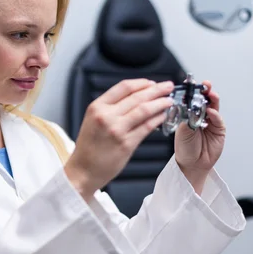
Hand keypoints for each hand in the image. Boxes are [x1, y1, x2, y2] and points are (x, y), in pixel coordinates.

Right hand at [65, 79, 174, 201]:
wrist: (83, 170)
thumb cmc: (89, 147)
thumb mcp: (92, 120)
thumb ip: (110, 108)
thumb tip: (135, 98)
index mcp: (97, 107)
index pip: (123, 87)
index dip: (141, 83)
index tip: (152, 83)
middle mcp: (106, 116)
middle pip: (136, 97)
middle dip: (156, 90)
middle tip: (167, 87)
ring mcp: (117, 130)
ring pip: (144, 110)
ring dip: (160, 103)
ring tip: (169, 100)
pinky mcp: (126, 144)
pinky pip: (146, 127)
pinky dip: (157, 119)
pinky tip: (163, 116)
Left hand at [174, 80, 225, 193]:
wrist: (192, 164)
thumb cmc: (184, 147)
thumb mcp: (181, 129)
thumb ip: (188, 116)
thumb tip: (192, 104)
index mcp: (189, 113)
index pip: (192, 98)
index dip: (193, 90)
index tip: (192, 82)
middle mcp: (200, 115)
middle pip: (205, 99)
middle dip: (206, 91)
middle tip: (205, 85)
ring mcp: (211, 121)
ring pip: (214, 106)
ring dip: (212, 98)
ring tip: (210, 93)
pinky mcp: (219, 129)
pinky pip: (218, 118)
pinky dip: (215, 114)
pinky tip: (211, 112)